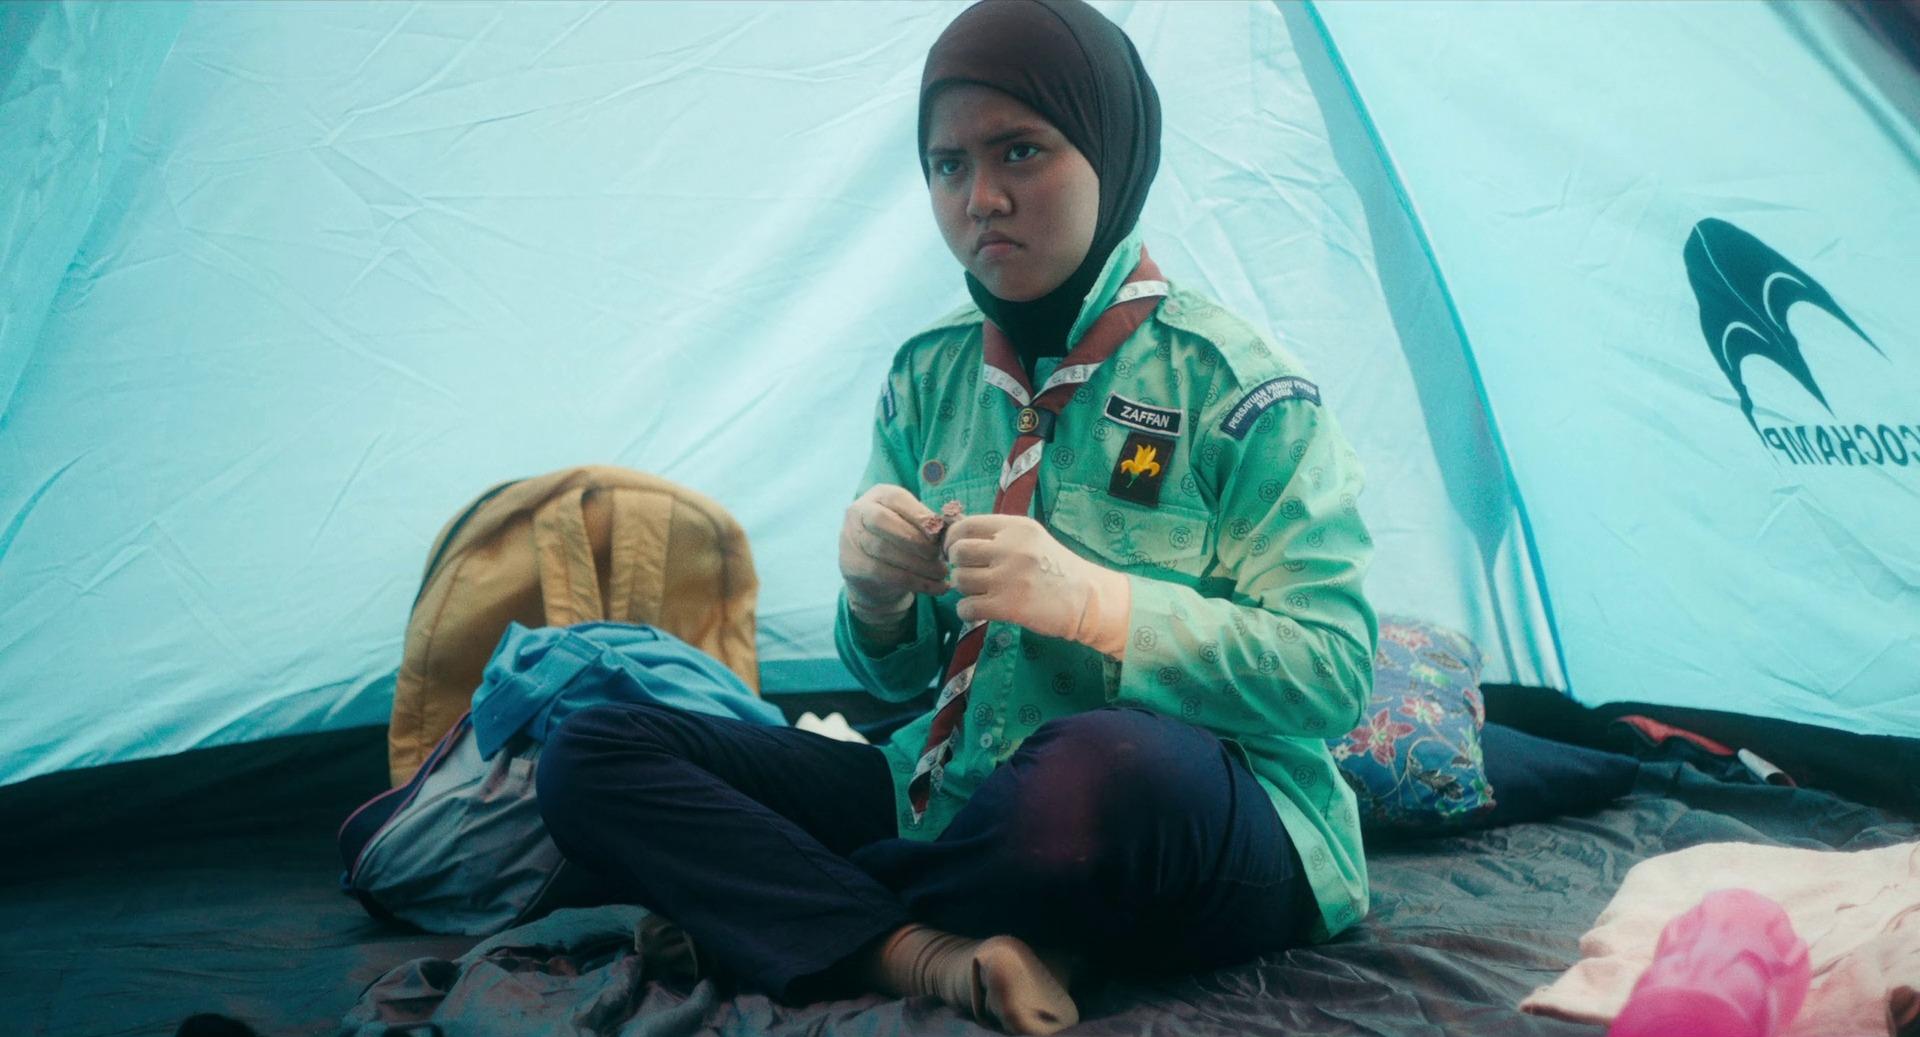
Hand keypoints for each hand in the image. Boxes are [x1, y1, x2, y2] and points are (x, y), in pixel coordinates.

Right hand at [840, 484, 949, 619]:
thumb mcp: (915, 525)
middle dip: (915, 539)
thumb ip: (931, 523)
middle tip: (938, 556)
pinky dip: (914, 582)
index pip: (896, 498)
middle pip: (882, 521)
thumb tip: (952, 525)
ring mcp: (850, 538)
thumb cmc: (903, 540)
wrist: (875, 574)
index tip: (939, 534)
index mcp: (878, 495)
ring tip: (941, 573)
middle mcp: (858, 512)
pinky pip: (883, 573)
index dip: (919, 515)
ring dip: (918, 564)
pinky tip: (935, 588)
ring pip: (882, 550)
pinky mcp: (853, 565)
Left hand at [945, 514, 1131, 655]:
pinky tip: (979, 610)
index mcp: (1016, 528)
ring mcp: (1009, 577)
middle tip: (970, 575)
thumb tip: (955, 536)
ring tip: (980, 593)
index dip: (953, 539)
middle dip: (958, 565)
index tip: (956, 551)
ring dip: (964, 590)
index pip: (966, 525)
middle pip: (959, 552)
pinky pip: (966, 607)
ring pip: (960, 580)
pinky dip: (967, 611)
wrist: (1087, 600)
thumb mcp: (1031, 539)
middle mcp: (1011, 548)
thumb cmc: (1055, 569)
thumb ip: (998, 535)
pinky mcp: (1008, 606)